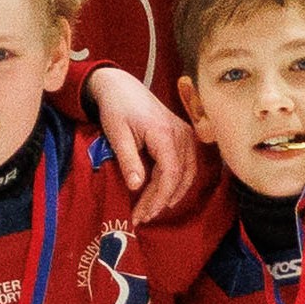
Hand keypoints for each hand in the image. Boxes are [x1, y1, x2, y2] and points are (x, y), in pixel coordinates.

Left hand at [85, 64, 199, 216]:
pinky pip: (187, 165)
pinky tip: (165, 195)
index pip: (169, 174)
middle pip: (179, 177)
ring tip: (151, 211)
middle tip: (142, 217)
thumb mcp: (116, 133)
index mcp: (164, 133)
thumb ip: (128, 159)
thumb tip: (136, 187)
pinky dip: (178, 183)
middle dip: (161, 201)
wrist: (121, 86)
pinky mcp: (184, 136)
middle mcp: (181, 134)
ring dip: (171, 195)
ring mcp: (186, 134)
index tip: (141, 214)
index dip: (157, 198)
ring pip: (188, 173)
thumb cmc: (116, 108)